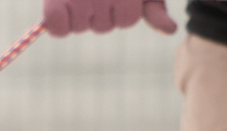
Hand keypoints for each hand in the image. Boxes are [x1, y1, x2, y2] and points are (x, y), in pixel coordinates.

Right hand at [43, 1, 177, 35]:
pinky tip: (61, 8)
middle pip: (103, 27)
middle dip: (101, 13)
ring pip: (83, 28)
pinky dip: (58, 23)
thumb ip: (154, 8)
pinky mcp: (55, 4)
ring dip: (81, 17)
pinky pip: (57, 27)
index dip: (124, 11)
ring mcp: (80, 1)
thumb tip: (171, 31)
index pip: (127, 20)